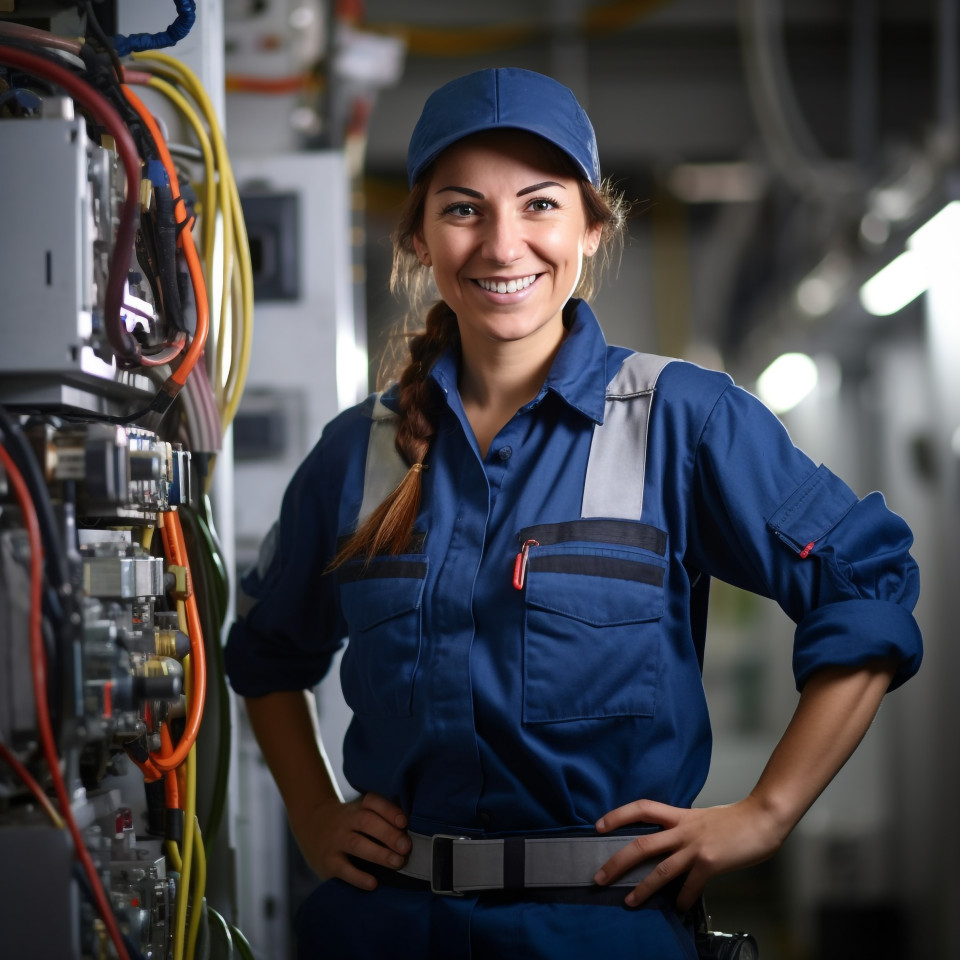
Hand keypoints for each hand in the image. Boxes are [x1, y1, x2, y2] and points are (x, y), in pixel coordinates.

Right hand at [296, 791, 410, 889]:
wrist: (311, 824)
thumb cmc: (350, 822)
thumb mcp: (361, 812)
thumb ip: (382, 819)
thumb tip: (412, 836)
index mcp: (358, 806)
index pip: (373, 802)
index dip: (389, 811)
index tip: (404, 822)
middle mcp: (346, 820)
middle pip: (367, 821)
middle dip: (389, 834)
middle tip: (407, 847)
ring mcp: (336, 840)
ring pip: (356, 843)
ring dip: (379, 853)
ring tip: (398, 862)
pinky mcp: (328, 861)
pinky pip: (343, 868)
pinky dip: (358, 876)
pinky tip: (373, 883)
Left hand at [593, 795, 785, 910]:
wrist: (762, 818)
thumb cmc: (735, 820)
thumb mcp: (702, 818)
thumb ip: (684, 828)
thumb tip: (670, 842)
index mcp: (680, 815)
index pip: (641, 808)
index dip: (618, 815)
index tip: (598, 826)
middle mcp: (683, 829)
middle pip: (641, 844)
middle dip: (616, 862)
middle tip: (599, 876)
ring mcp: (695, 846)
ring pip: (660, 869)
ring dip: (642, 888)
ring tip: (628, 901)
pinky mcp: (710, 862)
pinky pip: (689, 886)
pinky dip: (683, 899)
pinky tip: (680, 907)